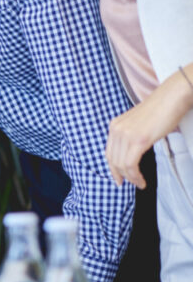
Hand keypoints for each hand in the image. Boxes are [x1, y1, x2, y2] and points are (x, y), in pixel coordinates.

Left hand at [106, 69, 192, 188]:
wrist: (172, 97)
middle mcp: (116, 129)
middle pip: (113, 160)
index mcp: (115, 125)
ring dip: (131, 178)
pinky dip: (135, 176)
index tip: (119, 178)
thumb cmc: (161, 110)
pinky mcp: (138, 140)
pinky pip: (130, 164)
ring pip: (122, 165)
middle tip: (132, 184)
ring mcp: (126, 134)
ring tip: (140, 184)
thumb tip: (132, 151)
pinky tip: (141, 181)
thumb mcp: (139, 123)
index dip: (112, 168)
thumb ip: (131, 135)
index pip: (108, 152)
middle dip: (121, 176)